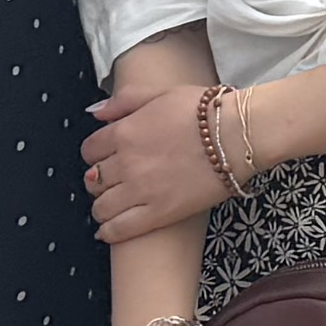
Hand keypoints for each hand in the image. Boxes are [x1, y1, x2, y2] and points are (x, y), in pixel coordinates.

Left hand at [85, 78, 238, 245]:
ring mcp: (141, 190)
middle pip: (93, 178)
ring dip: (102, 207)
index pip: (89, 150)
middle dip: (99, 180)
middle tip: (111, 181)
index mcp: (124, 132)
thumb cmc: (204, 111)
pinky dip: (109, 232)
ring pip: (101, 207)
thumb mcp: (160, 93)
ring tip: (112, 206)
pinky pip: (120, 229)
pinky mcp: (159, 213)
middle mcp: (126, 162)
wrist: (236, 135)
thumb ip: (124, 101)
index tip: (105, 157)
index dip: (95, 154)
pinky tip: (108, 231)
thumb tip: (95, 114)